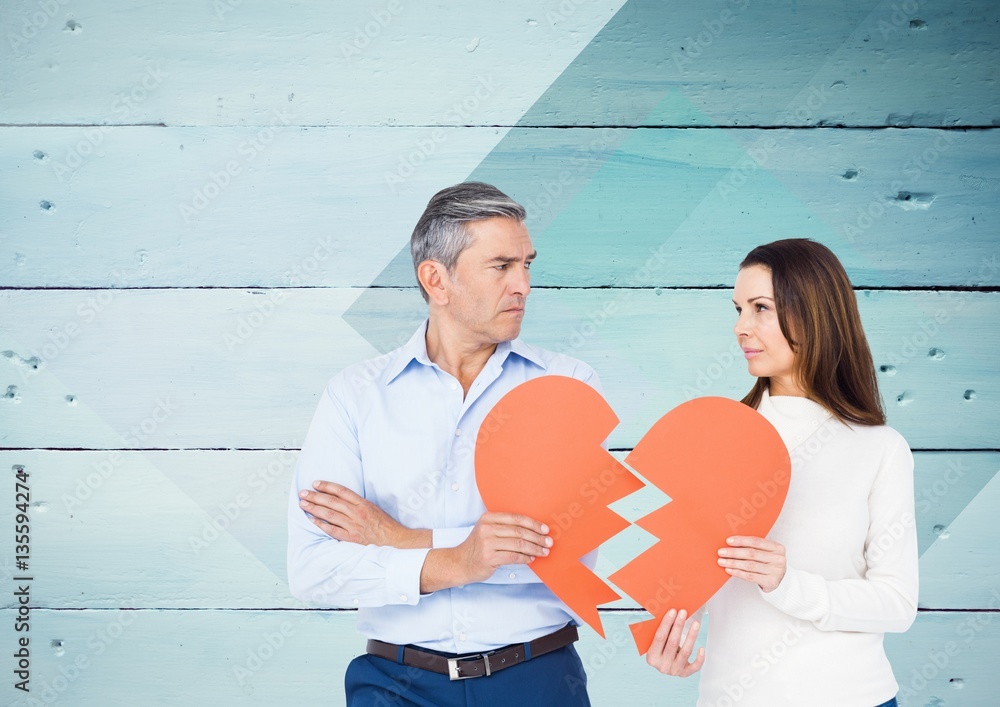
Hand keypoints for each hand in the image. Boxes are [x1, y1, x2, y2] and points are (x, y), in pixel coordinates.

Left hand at [299, 481, 429, 548]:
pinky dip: (321, 524)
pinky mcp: (351, 538)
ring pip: (330, 514)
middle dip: (315, 496)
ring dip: (314, 508)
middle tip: (303, 493)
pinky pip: (333, 530)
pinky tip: (312, 520)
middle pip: (332, 502)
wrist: (395, 541)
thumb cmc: (385, 524)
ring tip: (303, 504)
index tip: (316, 483)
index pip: (342, 491)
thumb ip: (358, 503)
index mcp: (363, 503)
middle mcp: (357, 513)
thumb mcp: (374, 507)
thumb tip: (341, 498)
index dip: (327, 486)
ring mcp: (353, 526)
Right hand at [420, 512, 551, 591]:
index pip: (516, 518)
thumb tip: (533, 530)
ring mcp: (487, 543)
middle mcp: (487, 528)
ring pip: (518, 544)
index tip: (545, 529)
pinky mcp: (489, 557)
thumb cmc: (478, 547)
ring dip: (534, 548)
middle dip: (537, 537)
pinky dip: (525, 558)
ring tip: (544, 552)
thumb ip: (505, 528)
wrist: (459, 563)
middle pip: (519, 531)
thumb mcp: (487, 531)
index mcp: (489, 518)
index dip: (533, 523)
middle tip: (549, 542)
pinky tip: (531, 559)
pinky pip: (513, 556)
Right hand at [646, 609, 703, 676]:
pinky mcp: (685, 673)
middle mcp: (663, 666)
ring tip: (695, 623)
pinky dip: (699, 659)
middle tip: (683, 613)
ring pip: (685, 652)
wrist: (664, 666)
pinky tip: (702, 648)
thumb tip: (670, 614)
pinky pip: (695, 667)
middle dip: (678, 626)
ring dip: (691, 636)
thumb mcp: (655, 643)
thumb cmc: (660, 650)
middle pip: (672, 643)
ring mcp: (674, 670)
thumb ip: (660, 632)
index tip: (672, 611)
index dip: (666, 623)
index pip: (659, 637)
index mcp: (652, 657)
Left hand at [718, 536, 786, 592]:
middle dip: (734, 552)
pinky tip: (730, 570)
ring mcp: (776, 571)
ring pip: (749, 566)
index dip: (741, 541)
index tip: (728, 541)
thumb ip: (753, 547)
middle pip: (751, 554)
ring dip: (733, 563)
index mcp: (777, 547)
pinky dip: (738, 572)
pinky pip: (750, 576)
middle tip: (721, 552)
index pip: (756, 541)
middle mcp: (779, 559)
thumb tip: (731, 542)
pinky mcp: (771, 582)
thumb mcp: (765, 551)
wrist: (777, 578)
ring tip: (722, 561)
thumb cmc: (768, 562)